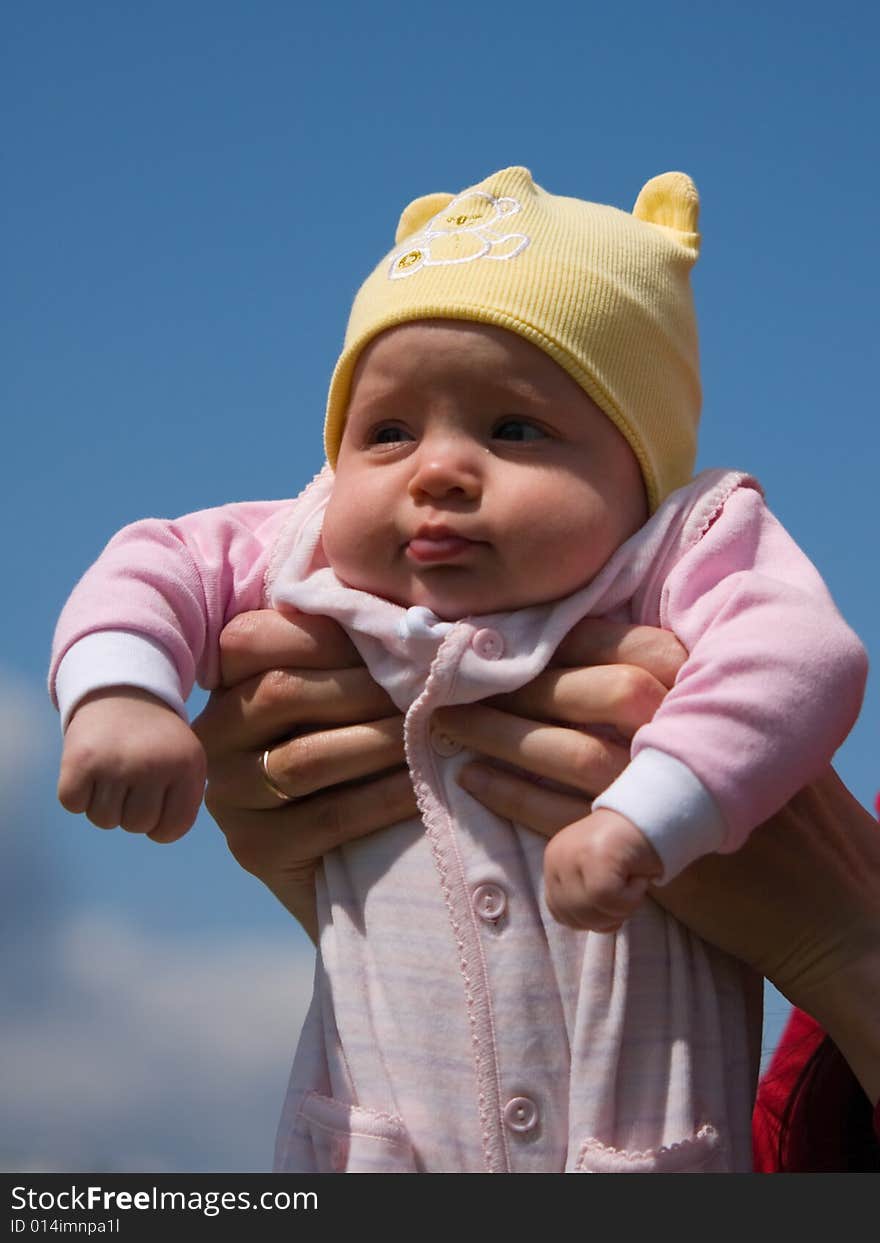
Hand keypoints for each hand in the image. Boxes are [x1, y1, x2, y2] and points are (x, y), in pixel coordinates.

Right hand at [58, 688, 206, 842]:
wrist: (123, 692)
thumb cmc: (156, 740)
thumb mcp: (186, 761)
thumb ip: (184, 801)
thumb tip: (163, 833)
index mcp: (187, 766)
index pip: (171, 830)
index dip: (159, 824)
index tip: (156, 798)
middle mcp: (154, 764)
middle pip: (136, 826)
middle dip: (131, 810)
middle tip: (131, 776)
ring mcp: (116, 762)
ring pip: (104, 819)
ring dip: (104, 803)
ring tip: (112, 769)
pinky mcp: (81, 760)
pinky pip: (74, 804)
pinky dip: (77, 793)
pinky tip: (91, 767)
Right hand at [192, 609, 416, 940]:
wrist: (355, 859)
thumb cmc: (358, 747)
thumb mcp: (344, 690)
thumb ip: (349, 645)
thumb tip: (402, 610)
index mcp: (227, 683)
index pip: (252, 639)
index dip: (325, 633)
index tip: (394, 638)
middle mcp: (215, 735)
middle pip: (283, 693)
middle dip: (366, 687)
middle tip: (432, 687)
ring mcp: (228, 796)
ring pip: (305, 757)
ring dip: (380, 741)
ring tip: (435, 733)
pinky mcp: (255, 850)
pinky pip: (328, 816)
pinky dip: (384, 797)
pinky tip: (424, 787)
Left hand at [432, 617, 879, 1102]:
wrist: (831, 902)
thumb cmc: (792, 812)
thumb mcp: (753, 729)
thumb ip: (688, 691)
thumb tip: (605, 663)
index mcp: (707, 684)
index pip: (608, 644)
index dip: (545, 643)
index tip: (495, 638)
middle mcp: (681, 724)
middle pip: (572, 692)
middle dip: (504, 686)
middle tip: (445, 680)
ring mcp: (661, 784)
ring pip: (556, 747)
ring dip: (494, 736)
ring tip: (445, 727)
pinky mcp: (641, 845)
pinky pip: (557, 812)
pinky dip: (510, 794)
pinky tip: (472, 780)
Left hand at [543, 808, 662, 932]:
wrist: (653, 814)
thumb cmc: (629, 851)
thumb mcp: (596, 877)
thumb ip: (587, 902)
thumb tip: (594, 927)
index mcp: (553, 864)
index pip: (560, 912)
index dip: (590, 919)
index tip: (613, 903)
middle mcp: (557, 858)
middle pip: (576, 917)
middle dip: (608, 916)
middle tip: (628, 891)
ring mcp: (574, 855)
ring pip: (593, 911)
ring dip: (623, 907)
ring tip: (632, 880)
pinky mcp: (596, 856)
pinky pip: (611, 900)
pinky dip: (633, 897)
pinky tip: (638, 877)